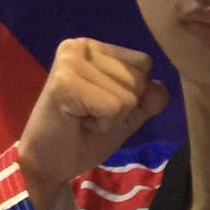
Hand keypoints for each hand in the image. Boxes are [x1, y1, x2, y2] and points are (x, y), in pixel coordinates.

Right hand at [18, 38, 168, 209]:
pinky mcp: (65, 81)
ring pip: (128, 94)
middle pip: (139, 78)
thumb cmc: (82, 139)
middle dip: (121, 108)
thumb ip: (146, 100)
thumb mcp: (125, 117)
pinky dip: (102, 123)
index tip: (100, 107)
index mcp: (95, 48)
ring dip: (110, 118)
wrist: (48, 164)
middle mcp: (82, 46)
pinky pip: (114, 106)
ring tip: (82, 118)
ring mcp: (71, 60)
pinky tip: (78, 121)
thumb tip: (161, 87)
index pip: (144, 63)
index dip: (131, 96)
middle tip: (89, 115)